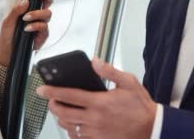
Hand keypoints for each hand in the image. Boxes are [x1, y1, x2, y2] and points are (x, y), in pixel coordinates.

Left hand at [0, 0, 52, 66]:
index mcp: (28, 10)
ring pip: (48, 14)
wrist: (8, 54)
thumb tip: (25, 0)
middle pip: (49, 3)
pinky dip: (36, 26)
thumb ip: (16, 10)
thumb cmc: (7, 38)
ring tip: (25, 19)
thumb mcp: (7, 22)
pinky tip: (27, 29)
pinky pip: (44, 27)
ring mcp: (41, 26)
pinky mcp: (43, 36)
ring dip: (36, 14)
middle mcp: (37, 16)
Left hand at [36, 58, 155, 138]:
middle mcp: (95, 119)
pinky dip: (72, 132)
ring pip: (69, 127)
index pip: (69, 96)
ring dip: (62, 118)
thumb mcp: (129, 82)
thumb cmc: (140, 106)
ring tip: (61, 110)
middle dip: (53, 105)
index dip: (52, 92)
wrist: (152, 129)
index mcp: (100, 102)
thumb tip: (94, 61)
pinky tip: (73, 125)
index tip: (42, 89)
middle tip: (51, 100)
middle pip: (64, 114)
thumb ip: (109, 71)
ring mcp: (96, 133)